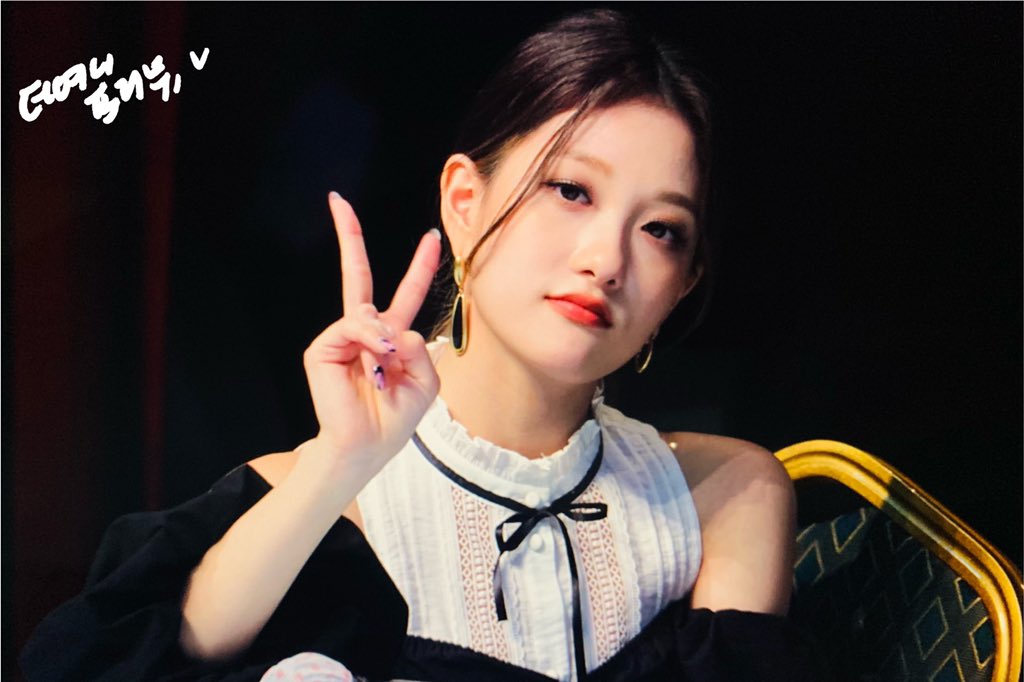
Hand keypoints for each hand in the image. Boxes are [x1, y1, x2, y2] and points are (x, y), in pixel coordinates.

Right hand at [302, 192, 441, 473]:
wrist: (367, 447)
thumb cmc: (396, 418)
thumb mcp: (425, 381)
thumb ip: (417, 347)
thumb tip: (390, 328)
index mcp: (392, 337)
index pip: (406, 293)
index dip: (419, 266)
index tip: (432, 237)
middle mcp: (364, 332)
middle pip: (358, 276)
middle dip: (349, 238)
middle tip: (338, 200)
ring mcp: (341, 337)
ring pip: (368, 314)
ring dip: (383, 342)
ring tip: (385, 371)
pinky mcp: (321, 348)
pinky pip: (350, 328)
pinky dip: (368, 344)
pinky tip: (373, 366)